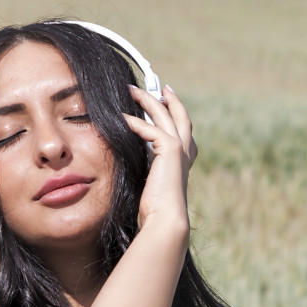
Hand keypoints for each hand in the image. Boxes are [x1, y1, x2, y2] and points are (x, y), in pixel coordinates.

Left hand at [122, 85, 197, 230]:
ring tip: (132, 90)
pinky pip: (149, 128)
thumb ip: (147, 166)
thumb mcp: (150, 182)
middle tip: (161, 87)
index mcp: (183, 161)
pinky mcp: (170, 150)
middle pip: (180, 116)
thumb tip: (132, 156)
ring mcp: (179, 149)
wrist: (165, 219)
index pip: (183, 132)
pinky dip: (135, 121)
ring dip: (148, 99)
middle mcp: (185, 152)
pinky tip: (121, 117)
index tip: (167, 102)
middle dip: (169, 99)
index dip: (177, 115)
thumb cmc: (155, 209)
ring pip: (165, 114)